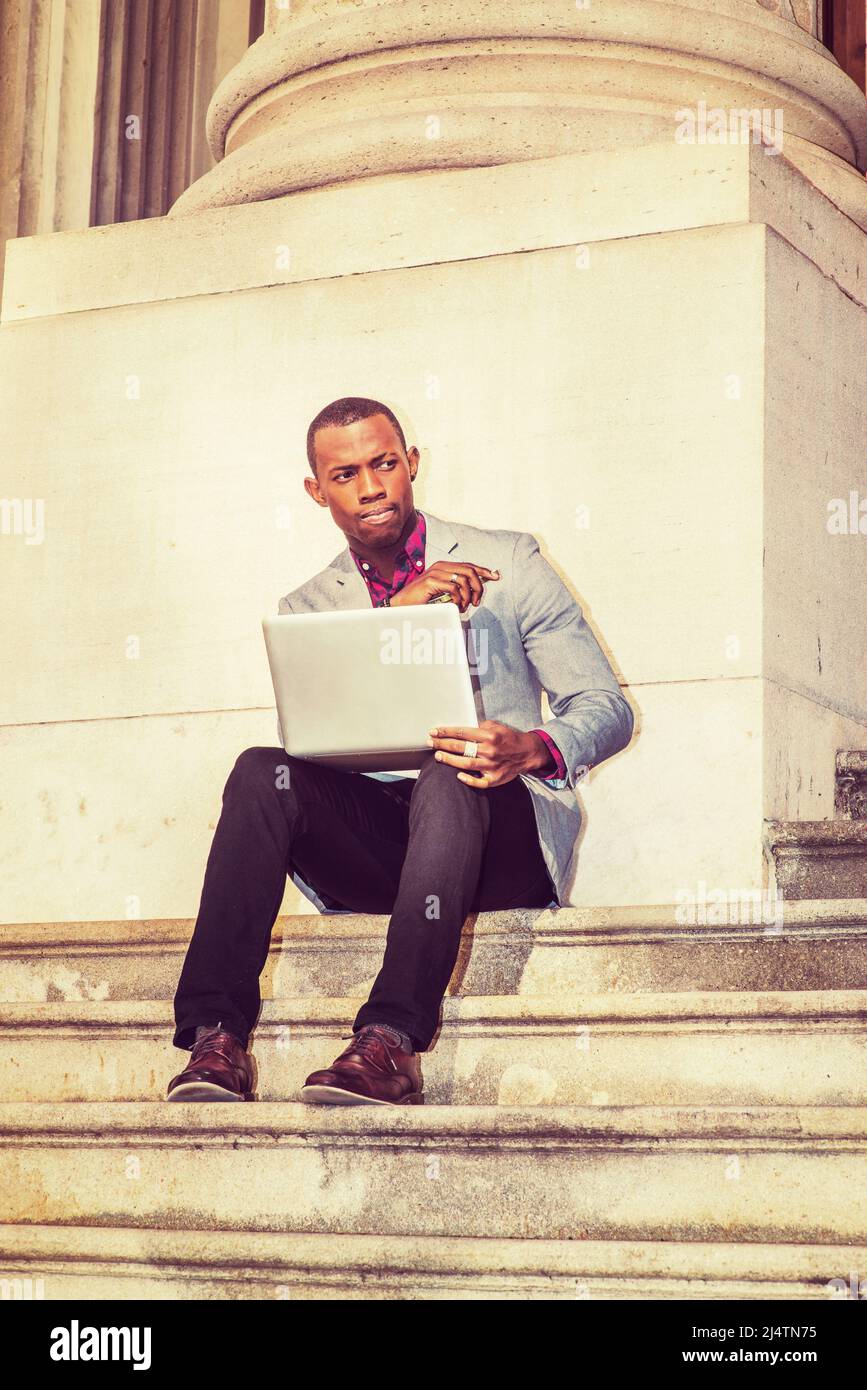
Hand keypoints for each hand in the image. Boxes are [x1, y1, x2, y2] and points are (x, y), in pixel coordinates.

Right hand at [390, 561, 499, 613]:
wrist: (401, 605)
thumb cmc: (422, 602)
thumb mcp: (442, 593)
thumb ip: (456, 589)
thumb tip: (476, 592)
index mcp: (444, 567)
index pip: (469, 565)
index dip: (484, 570)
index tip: (496, 576)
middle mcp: (441, 566)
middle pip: (470, 571)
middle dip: (478, 587)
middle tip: (477, 602)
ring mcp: (435, 572)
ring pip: (464, 580)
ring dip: (468, 596)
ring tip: (464, 607)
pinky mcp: (431, 581)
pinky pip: (453, 589)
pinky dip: (458, 599)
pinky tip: (456, 606)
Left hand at [427, 721, 553, 788]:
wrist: (527, 753)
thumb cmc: (509, 739)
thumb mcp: (497, 727)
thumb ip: (480, 727)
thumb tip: (464, 730)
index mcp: (489, 736)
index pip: (462, 732)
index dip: (446, 732)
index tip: (434, 732)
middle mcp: (490, 751)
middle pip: (461, 747)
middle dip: (443, 744)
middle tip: (430, 742)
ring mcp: (492, 766)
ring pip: (466, 764)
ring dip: (450, 760)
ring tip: (438, 756)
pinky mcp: (495, 779)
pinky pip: (479, 782)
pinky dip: (468, 780)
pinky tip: (458, 776)